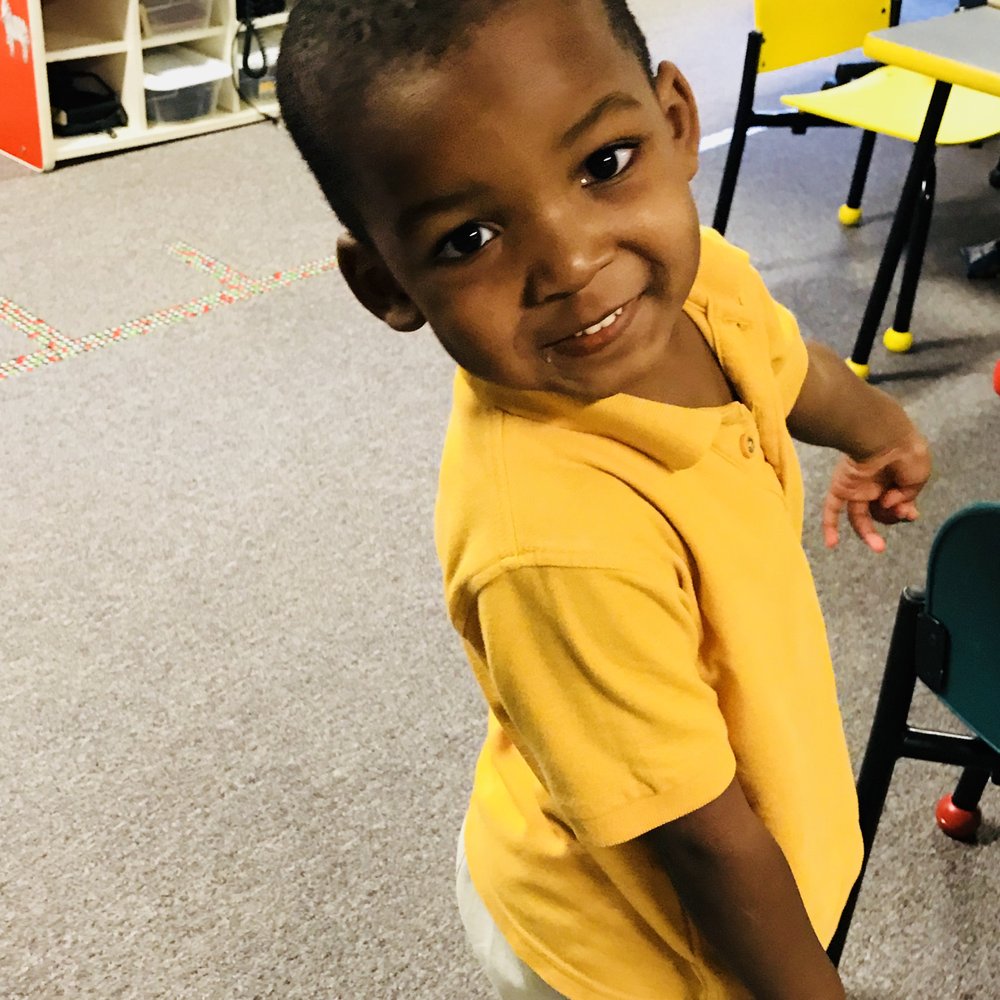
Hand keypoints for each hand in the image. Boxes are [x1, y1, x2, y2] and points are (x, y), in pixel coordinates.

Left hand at [822, 432, 930, 551]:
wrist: (883, 438)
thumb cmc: (906, 453)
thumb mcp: (919, 476)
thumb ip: (908, 495)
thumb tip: (890, 506)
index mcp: (896, 479)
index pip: (898, 503)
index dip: (904, 512)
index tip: (910, 513)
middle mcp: (875, 484)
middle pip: (880, 513)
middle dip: (891, 518)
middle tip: (900, 512)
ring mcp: (857, 487)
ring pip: (858, 517)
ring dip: (867, 534)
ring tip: (879, 547)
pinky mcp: (841, 488)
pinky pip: (832, 509)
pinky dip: (830, 526)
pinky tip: (832, 544)